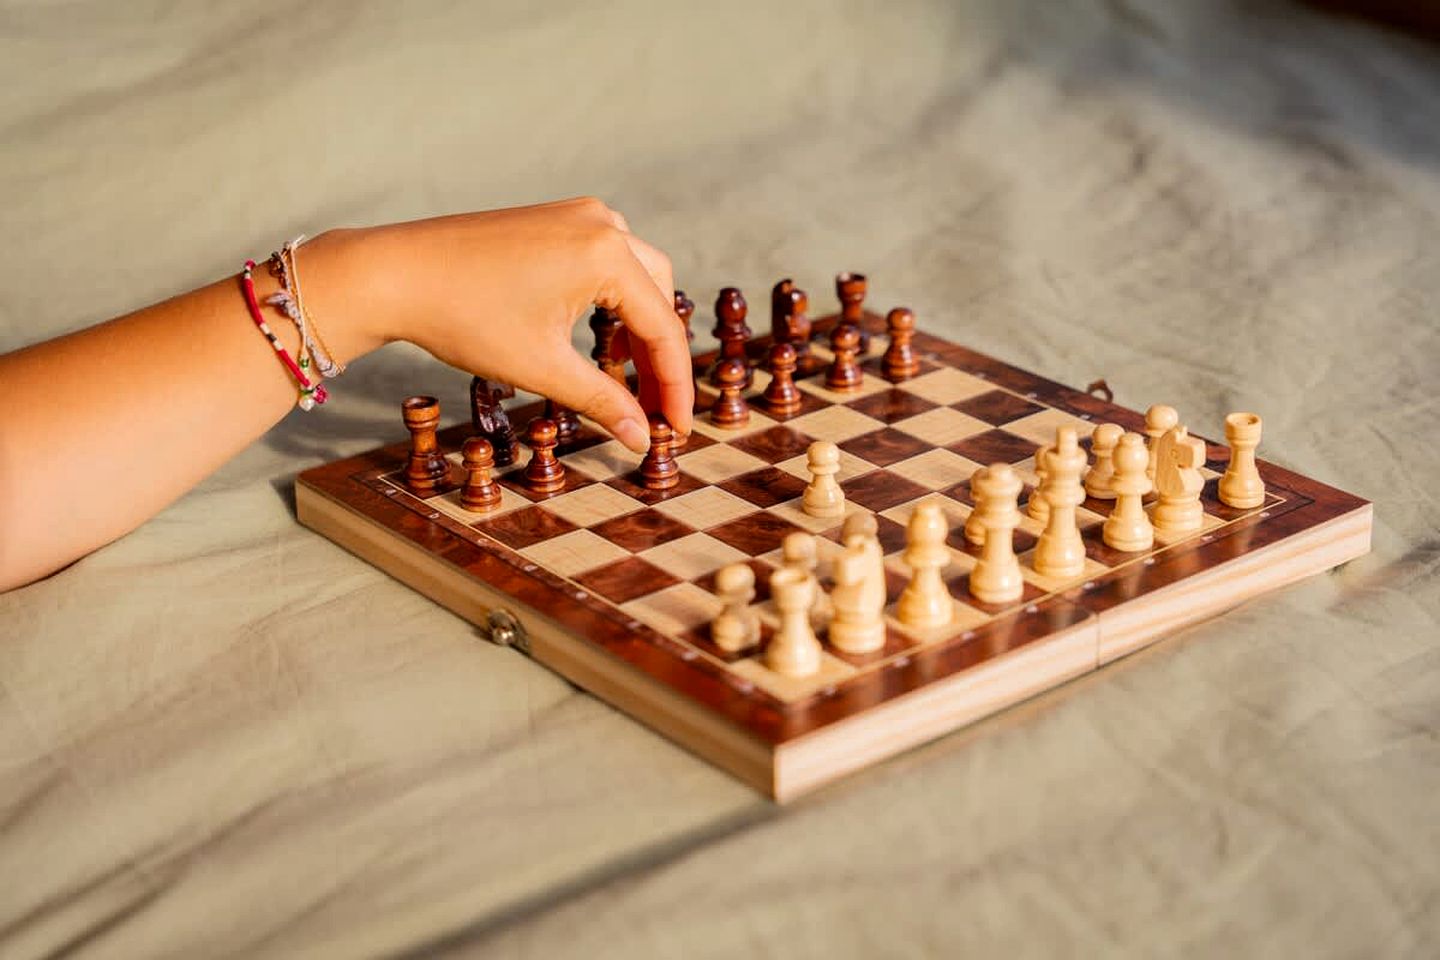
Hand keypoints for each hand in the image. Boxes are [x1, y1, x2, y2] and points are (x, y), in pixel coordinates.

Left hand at [308, 197, 692, 450]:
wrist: (395, 273)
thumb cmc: (463, 316)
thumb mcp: (541, 368)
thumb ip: (603, 401)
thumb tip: (641, 438)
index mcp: (607, 254)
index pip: (662, 329)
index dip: (675, 387)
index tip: (676, 429)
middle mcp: (602, 224)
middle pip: (658, 297)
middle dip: (660, 358)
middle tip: (655, 412)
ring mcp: (578, 216)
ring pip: (637, 277)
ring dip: (639, 329)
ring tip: (631, 382)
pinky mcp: (554, 219)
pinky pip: (607, 262)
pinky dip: (613, 303)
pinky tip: (600, 340)